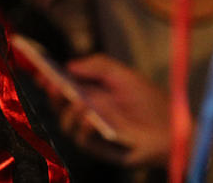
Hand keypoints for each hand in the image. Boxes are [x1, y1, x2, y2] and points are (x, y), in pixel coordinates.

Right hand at [58, 53, 170, 167]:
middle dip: (52, 94)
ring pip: (65, 124)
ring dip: (67, 112)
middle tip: (51, 85)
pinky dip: (83, 129)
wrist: (172, 128)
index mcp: (91, 94)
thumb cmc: (149, 101)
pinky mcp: (101, 148)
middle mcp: (88, 112)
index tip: (40, 72)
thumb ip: (97, 65)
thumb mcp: (123, 74)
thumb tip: (68, 65)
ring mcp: (93, 131)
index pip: (62, 87)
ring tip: (78, 102)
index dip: (49, 80)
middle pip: (58, 105)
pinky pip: (83, 140)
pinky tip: (90, 118)